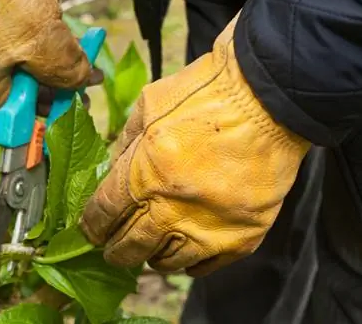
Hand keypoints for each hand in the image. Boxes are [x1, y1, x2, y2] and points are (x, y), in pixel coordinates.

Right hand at [0, 0, 97, 111]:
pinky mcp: (28, 21)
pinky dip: (68, 48)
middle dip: (62, 93)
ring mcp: (14, 39)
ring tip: (93, 73)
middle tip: (85, 97)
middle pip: (34, 88)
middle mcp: (2, 58)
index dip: (36, 122)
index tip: (60, 126)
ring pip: (46, 65)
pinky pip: (50, 44)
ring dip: (70, 71)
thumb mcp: (45, 47)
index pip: (12, 110)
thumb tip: (83, 83)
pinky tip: (86, 46)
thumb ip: (66, 74)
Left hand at [79, 14, 310, 276]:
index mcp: (145, 175)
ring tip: (149, 249)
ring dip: (151, 256)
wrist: (269, 98)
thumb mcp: (149, 106)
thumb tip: (115, 171)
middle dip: (115, 249)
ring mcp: (209, 229)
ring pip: (165, 263)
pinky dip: (187, 262)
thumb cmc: (206, 94)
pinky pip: (204, 267)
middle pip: (129, 247)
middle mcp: (173, 210)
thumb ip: (126, 144)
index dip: (92, 226)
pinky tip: (183, 252)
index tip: (92, 229)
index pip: (104, 215)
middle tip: (112, 248)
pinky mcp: (241, 238)